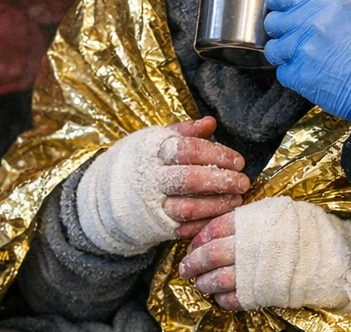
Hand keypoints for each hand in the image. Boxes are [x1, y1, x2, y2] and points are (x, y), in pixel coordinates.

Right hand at [76, 117, 249, 255]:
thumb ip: (185, 131)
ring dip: (217, 204)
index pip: (189, 150)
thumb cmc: (140, 161)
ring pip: (188, 207)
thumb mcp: (157, 139)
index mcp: (153, 151)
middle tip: (244, 181)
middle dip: (222, 181)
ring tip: (237, 198)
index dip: (217, 155)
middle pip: (190, 180)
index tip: (239, 161)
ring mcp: (152, 204)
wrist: (106, 195)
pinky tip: (222, 214)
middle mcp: (151, 178)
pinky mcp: (156, 225)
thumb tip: (210, 123)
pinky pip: (184, 227)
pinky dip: (205, 222)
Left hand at [179, 197, 350, 314]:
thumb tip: (232, 222)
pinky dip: (222, 299)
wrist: (332, 256)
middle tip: (184, 268)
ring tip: (199, 284)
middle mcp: (245, 245)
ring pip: (217, 278)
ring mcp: (251, 271)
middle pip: (209, 254)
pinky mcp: (259, 293)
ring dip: (204, 283)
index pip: (214, 227)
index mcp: (249, 221)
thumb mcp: (279, 209)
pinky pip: (233, 299)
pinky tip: (219, 298)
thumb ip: (253, 217)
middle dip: (193, 262)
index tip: (194, 243)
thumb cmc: (310, 228)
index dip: (200, 237)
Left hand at [264, 0, 350, 121]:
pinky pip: (281, 71)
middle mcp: (310, 23)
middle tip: (292, 36)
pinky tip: (308, 72)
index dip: (276, 2)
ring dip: (283, 53)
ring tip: (301, 57)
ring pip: (272, 48)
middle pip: (272, 22)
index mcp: (324, 4)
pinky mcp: (299, 75)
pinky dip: (291, 73)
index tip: (278, 8)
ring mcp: (302, 50)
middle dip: (279, 29)